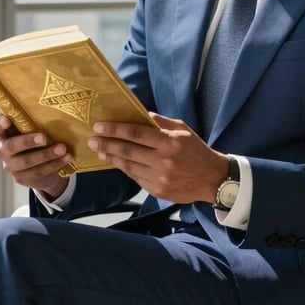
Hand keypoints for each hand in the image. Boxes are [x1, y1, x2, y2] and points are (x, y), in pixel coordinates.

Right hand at [0, 115, 69, 198]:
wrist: (41, 170)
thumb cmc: (36, 143)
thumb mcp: (33, 132)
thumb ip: (35, 124)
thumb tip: (56, 110)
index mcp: (3, 135)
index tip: (6, 120)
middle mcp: (3, 151)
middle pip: (11, 146)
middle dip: (27, 141)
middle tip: (43, 138)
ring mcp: (11, 166)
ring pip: (27, 161)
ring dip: (46, 154)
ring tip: (62, 148)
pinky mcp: (21, 178)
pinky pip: (38, 171)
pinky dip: (54, 164)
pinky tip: (66, 158)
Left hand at [87, 112, 228, 203]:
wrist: (213, 179)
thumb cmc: (196, 150)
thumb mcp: (183, 129)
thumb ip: (160, 122)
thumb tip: (139, 114)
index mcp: (170, 142)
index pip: (136, 134)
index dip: (115, 130)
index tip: (99, 126)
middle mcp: (163, 160)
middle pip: (128, 151)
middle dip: (107, 144)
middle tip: (92, 139)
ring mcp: (160, 178)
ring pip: (128, 166)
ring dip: (112, 157)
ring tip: (100, 150)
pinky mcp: (158, 190)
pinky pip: (135, 177)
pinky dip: (124, 168)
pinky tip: (117, 161)